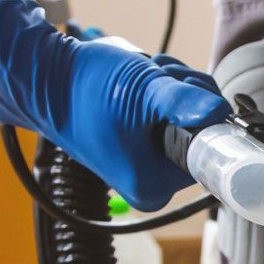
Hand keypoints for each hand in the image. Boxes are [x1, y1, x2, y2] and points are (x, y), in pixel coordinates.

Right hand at [0, 0, 227, 208]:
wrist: (44, 78)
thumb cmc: (86, 88)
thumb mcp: (143, 89)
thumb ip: (183, 102)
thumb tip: (219, 112)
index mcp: (155, 186)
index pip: (212, 150)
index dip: (203, 114)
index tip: (178, 91)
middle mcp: (153, 185)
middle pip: (203, 133)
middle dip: (187, 95)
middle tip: (158, 77)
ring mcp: (148, 166)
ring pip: (191, 120)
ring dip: (176, 89)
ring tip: (144, 77)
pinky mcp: (143, 148)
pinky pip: (172, 117)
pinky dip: (164, 94)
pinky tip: (140, 83)